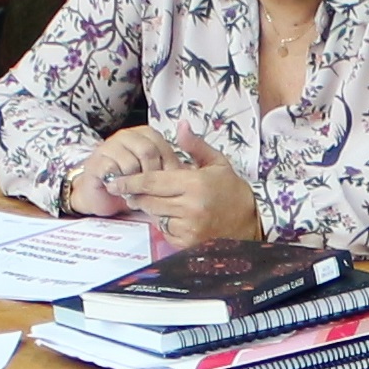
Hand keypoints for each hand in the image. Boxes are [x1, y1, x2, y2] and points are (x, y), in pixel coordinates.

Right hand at [64, 126, 176, 218]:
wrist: (102, 195)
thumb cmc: (133, 183)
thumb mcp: (157, 174)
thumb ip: (171, 167)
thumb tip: (189, 169)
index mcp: (145, 134)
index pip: (163, 146)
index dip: (168, 168)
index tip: (170, 185)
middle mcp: (127, 135)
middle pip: (148, 152)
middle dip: (152, 176)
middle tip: (152, 191)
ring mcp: (109, 146)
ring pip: (131, 163)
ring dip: (135, 183)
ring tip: (136, 193)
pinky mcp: (96, 162)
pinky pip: (113, 171)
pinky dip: (120, 185)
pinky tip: (122, 191)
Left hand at [111, 131, 267, 248]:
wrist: (253, 222)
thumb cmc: (232, 191)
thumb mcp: (217, 163)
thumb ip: (194, 146)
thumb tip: (180, 125)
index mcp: (194, 184)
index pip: (152, 181)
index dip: (131, 182)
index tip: (115, 181)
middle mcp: (190, 207)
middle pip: (148, 200)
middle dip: (136, 196)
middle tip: (129, 192)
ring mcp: (189, 227)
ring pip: (155, 216)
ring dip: (151, 209)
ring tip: (159, 202)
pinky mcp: (188, 242)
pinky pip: (165, 231)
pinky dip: (165, 224)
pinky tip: (175, 217)